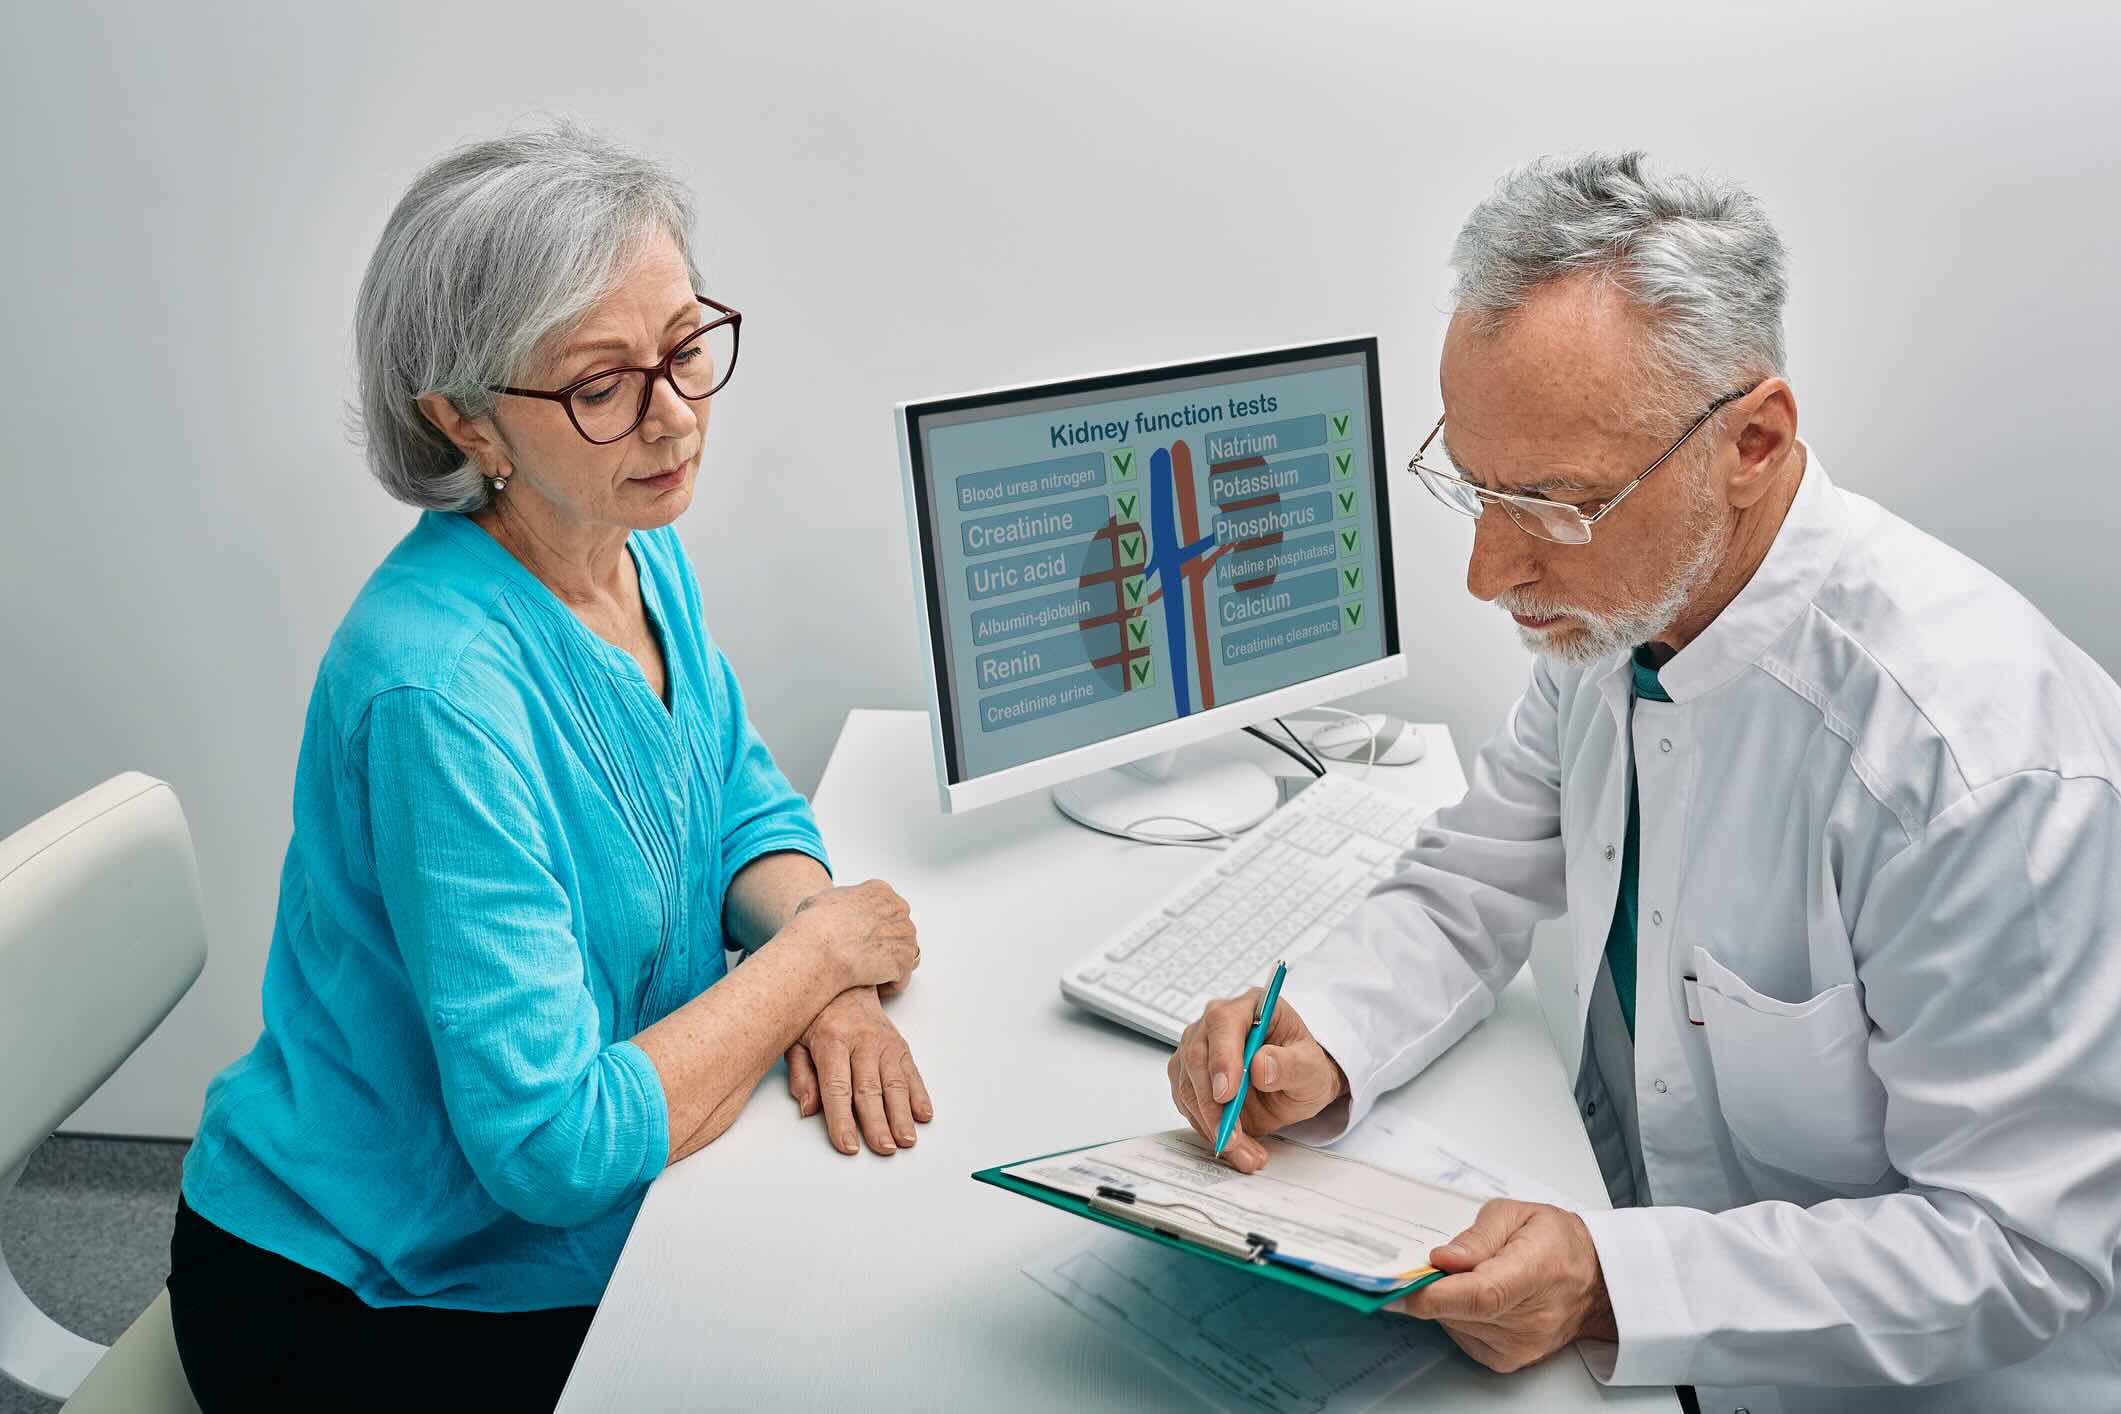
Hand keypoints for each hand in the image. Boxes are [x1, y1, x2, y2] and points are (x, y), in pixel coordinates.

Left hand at [784, 987, 933, 1155]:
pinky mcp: (900, 1046)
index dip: (842, 1119)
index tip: (848, 1144)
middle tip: (884, 1148)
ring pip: (895, 1084)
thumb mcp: (795, 1039)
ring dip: (902, 1115)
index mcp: (831, 1040)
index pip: (837, 1087)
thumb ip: (800, 1074)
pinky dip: (919, 1095)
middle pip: (870, 1089)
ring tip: (906, 1139)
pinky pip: (911, 1073)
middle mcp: (862, 1041)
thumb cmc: (816, 1014)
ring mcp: (885, 1043)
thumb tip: (808, 1108)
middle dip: (878, 1123)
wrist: (846, 982)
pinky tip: (923, 1115)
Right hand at [789, 879, 919, 991]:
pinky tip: (867, 985)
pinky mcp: (905, 962)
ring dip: (886, 966)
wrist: (821, 948)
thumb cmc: (816, 925)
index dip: (872, 927)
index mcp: (880, 891)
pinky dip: (886, 986)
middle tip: (861, 957)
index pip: (887, 909)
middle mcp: (899, 910)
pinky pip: (900, 979)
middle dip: (883, 945)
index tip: (859, 939)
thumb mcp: (821, 899)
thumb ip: (837, 902)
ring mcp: (906, 936)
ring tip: (863, 974)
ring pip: (901, 955)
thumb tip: (831, 910)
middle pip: (898, 931)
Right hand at [1168, 993, 1345, 1172]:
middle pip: (1197, 1058)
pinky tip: (1234, 1146)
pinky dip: (1208, 1130)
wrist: (1294, 1086)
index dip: (1221, 1058)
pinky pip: (1189, 1106)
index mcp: (1250, 1007)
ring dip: (1211, 1124)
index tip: (1227, 1094)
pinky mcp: (1190, 1078)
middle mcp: (1216, 1024)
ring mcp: (1198, 1050)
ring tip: (1244, 1151)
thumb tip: (1260, 1066)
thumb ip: (1291, 1064)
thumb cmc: (1303, 1068)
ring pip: (1188, 1087)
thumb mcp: (1312, 1068)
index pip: (1223, 1023)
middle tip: (1232, 1136)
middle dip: (1212, 1104)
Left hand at [1394, 1200, 1615, 1372]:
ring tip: (1472, 1274)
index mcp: (1536, 1271)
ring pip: (1454, 1324)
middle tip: (1434, 1262)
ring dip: (1447, 1300)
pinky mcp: (1509, 1360)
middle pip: (1459, 1310)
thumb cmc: (1557, 1242)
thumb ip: (1476, 1236)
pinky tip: (1476, 1296)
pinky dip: (1458, 1315)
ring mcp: (1521, 1345)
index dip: (1435, 1294)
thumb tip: (1442, 1259)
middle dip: (1433, 1286)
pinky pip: (1462, 1336)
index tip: (1399, 1287)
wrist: (1594, 1281)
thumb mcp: (1516, 1214)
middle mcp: (1531, 1318)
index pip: (1481, 1295)